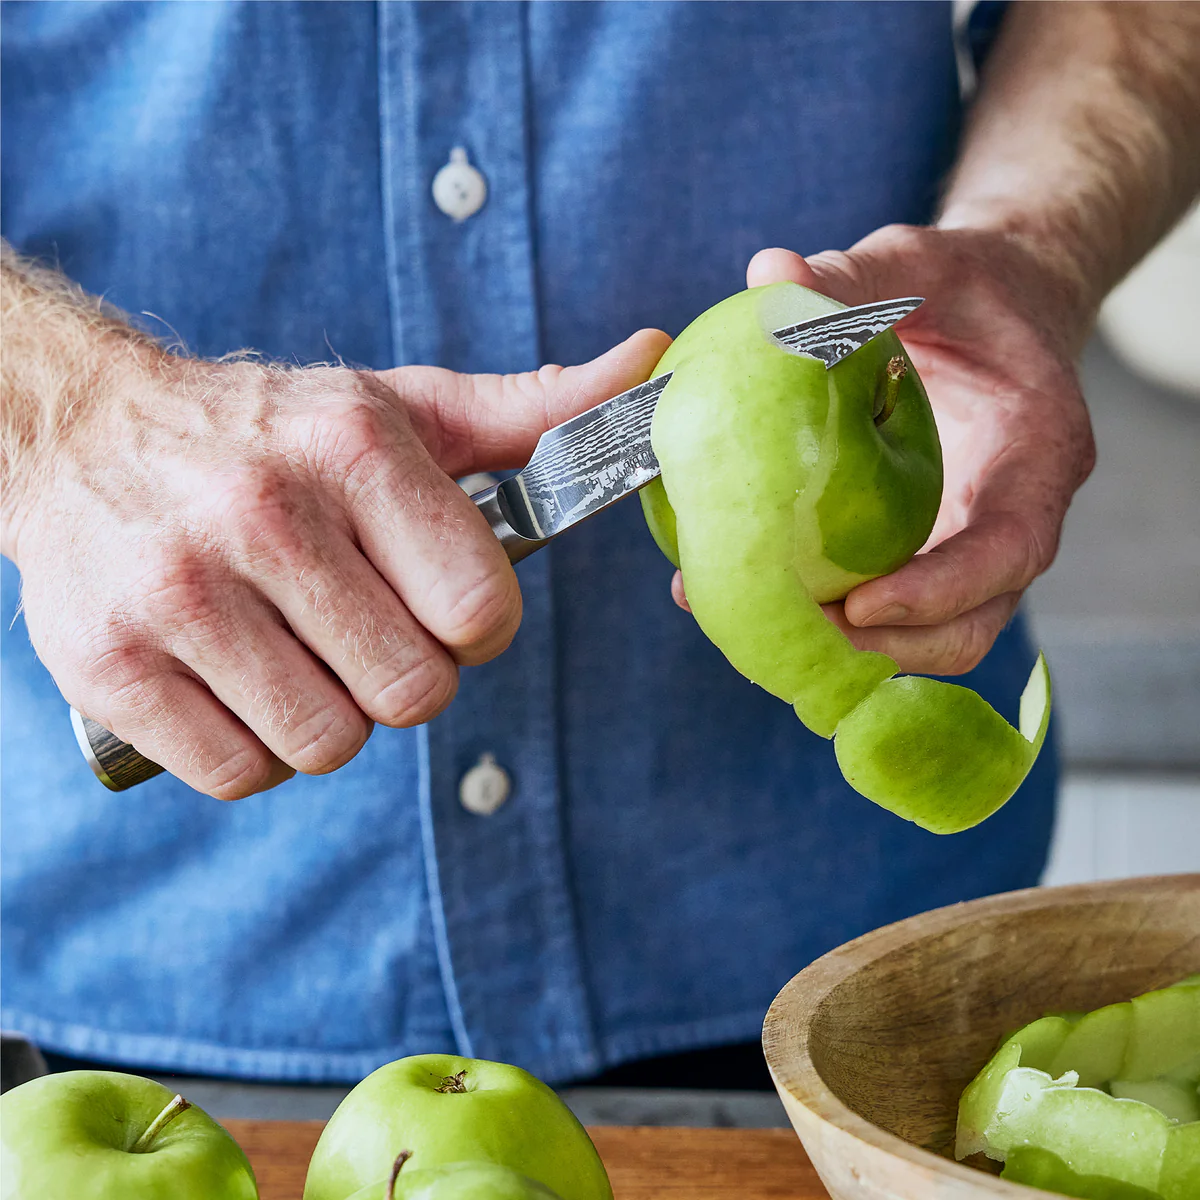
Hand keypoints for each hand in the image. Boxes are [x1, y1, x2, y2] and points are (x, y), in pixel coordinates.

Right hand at [9, 330, 668, 798]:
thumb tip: (650, 362)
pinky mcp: (109, 665)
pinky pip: (243, 773)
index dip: (477, 626)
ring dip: (332, 715)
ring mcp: (177, 593)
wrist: (81, 435)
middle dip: (405, 674)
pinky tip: (238, 681)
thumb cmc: (272, 435)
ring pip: (330, 742)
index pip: (480, 609)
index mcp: (353, 448)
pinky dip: (257, 748)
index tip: (445, 606)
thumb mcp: (400, 408)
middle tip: (362, 626)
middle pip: (414, 692)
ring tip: (298, 650)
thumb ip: (532, 410)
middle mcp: (262, 513)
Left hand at [671, 225, 1095, 674]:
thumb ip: (855, 273)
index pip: (1009, 551)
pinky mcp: (927, 551)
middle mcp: (1011, 518)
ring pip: (926, 636)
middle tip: (793, 630)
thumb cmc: (967, 284)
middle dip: (887, 646)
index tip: (860, 605)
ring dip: (849, 649)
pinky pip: (887, 608)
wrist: (995, 307)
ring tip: (759, 625)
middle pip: (969, 624)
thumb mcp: (919, 263)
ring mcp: (970, 545)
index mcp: (1038, 456)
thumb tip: (770, 272)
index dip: (940, 592)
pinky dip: (826, 619)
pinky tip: (743, 593)